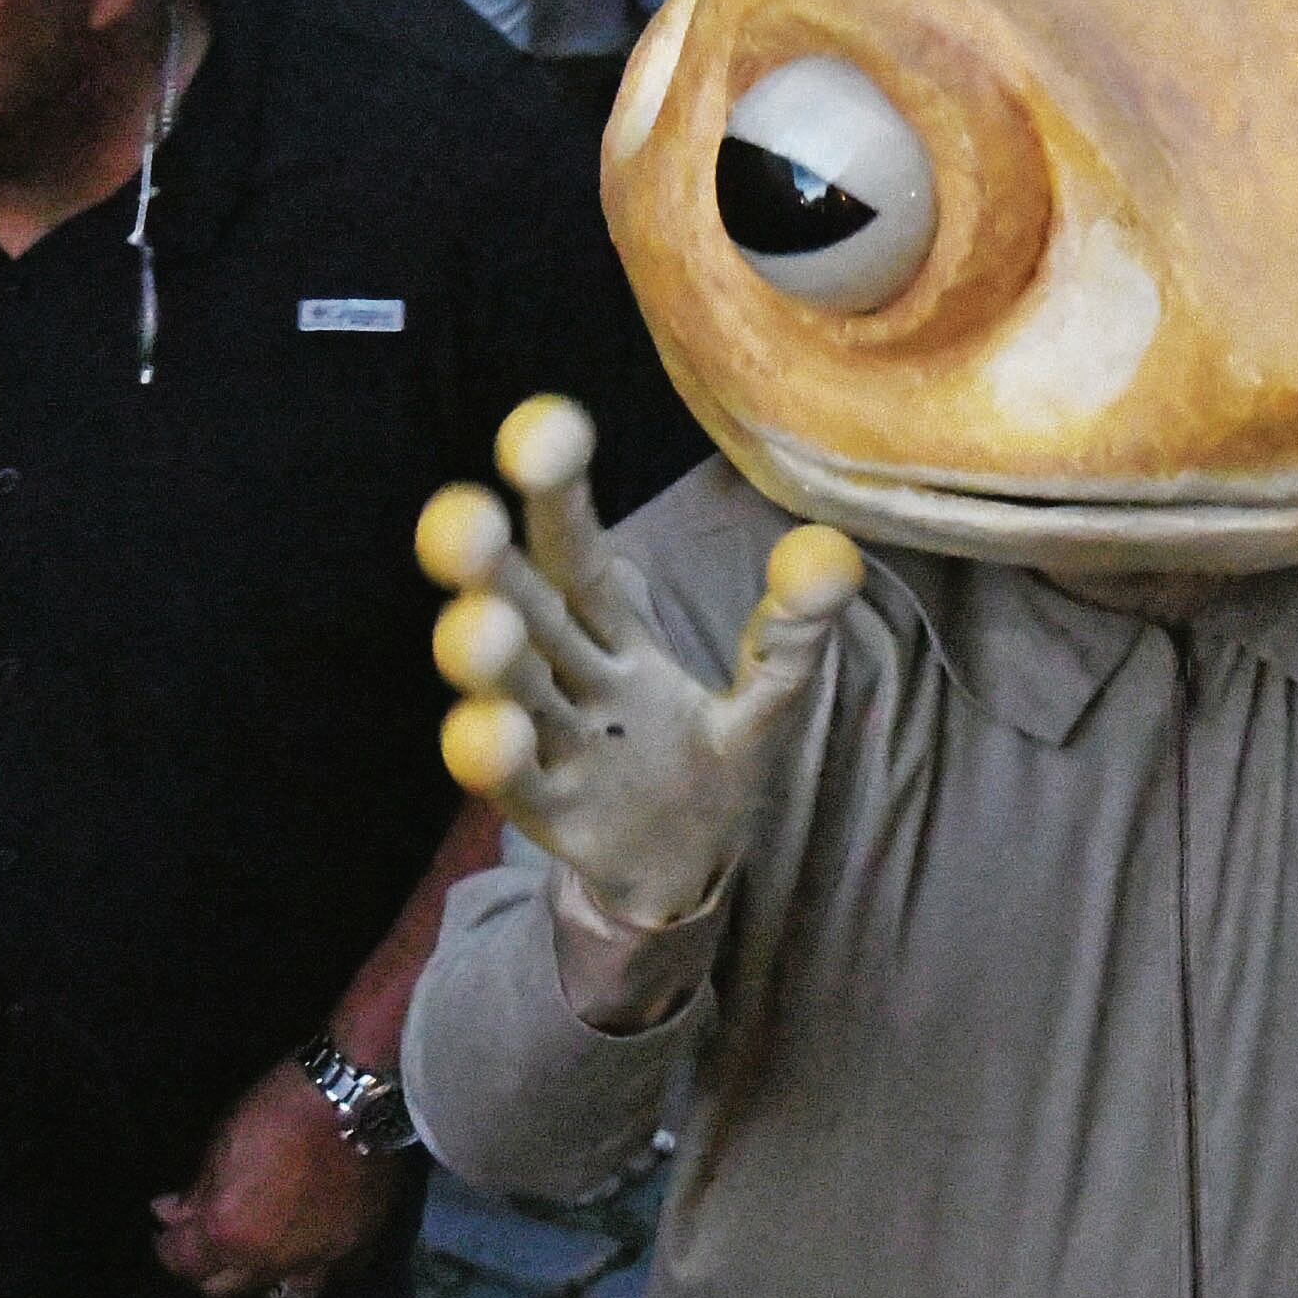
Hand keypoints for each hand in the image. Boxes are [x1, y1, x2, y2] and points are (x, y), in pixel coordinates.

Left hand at [152, 1066, 401, 1297]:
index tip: (169, 1230)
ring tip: (261, 1252)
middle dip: (209, 1268)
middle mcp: (270, 1261)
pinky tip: (307, 1244)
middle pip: (224, 1290)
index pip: (183, 1264)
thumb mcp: (222, 1141)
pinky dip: (310, 1266)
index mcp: (229, 1233)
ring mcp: (317, 1262)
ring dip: (263, 1278)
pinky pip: (326, 1276)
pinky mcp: (355, 1251)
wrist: (357, 1097)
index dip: (169, 1247)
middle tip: (209, 1239)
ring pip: (280, 1295)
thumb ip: (198, 1190)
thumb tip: (171, 1214)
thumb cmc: (280, 1109)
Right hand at [418, 397, 860, 932]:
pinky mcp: (547, 812)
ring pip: (513, 690)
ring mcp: (552, 742)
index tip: (546, 426)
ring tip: (481, 624)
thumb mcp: (764, 706)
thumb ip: (792, 639)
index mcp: (611, 632)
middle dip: (492, 566)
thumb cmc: (708, 769)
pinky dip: (498, 758)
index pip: (579, 552)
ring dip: (490, 658)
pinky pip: (517, 781)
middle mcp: (566, 674)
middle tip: (463, 512)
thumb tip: (835, 554)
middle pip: (529, 609)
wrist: (678, 871)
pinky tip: (492, 730)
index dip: (561, 494)